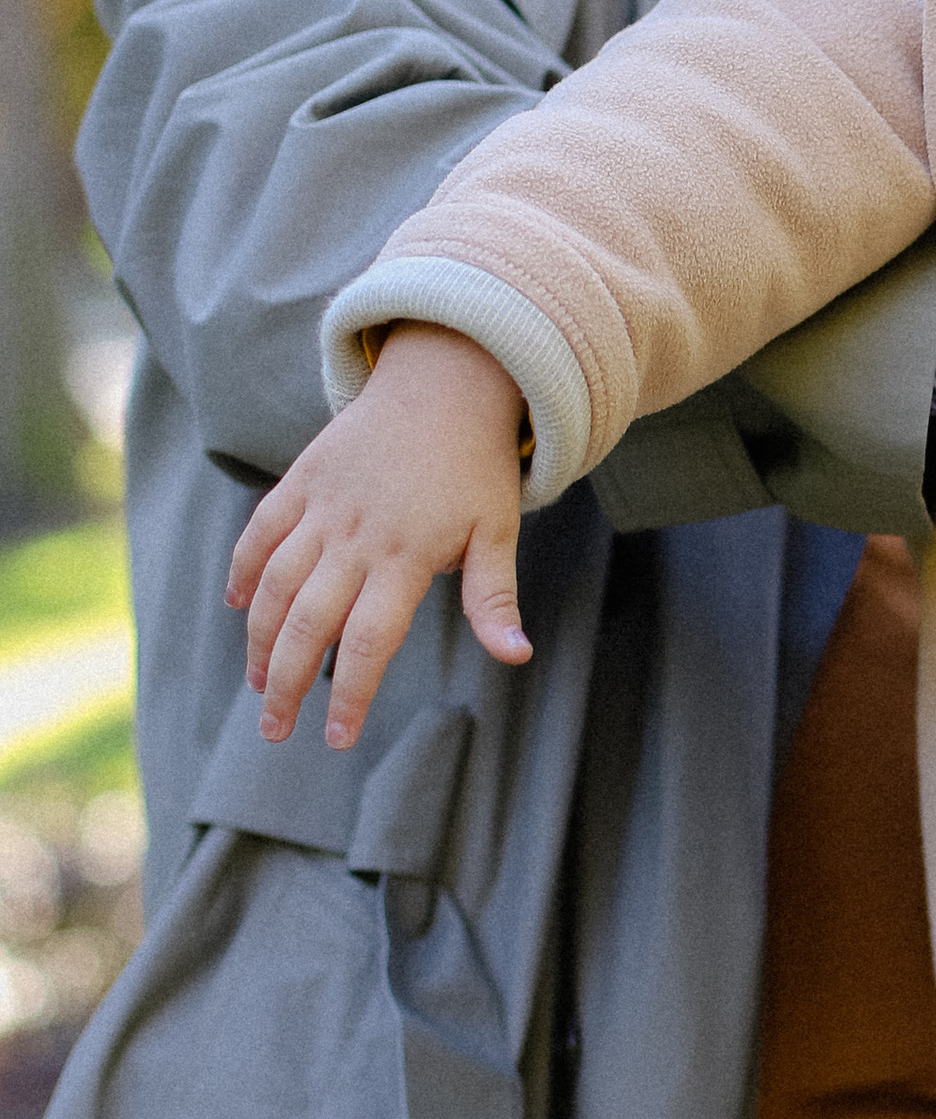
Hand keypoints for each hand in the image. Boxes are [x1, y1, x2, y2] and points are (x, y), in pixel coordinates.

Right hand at [224, 326, 532, 750]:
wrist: (445, 381)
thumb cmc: (476, 466)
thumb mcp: (497, 531)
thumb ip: (494, 597)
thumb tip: (517, 657)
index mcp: (405, 556)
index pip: (368, 642)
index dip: (349, 694)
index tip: (336, 737)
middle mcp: (355, 535)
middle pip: (306, 623)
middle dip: (285, 684)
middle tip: (274, 729)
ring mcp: (322, 507)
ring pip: (273, 584)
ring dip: (258, 640)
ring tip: (258, 683)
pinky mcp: (301, 480)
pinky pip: (260, 532)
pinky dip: (242, 571)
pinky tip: (236, 608)